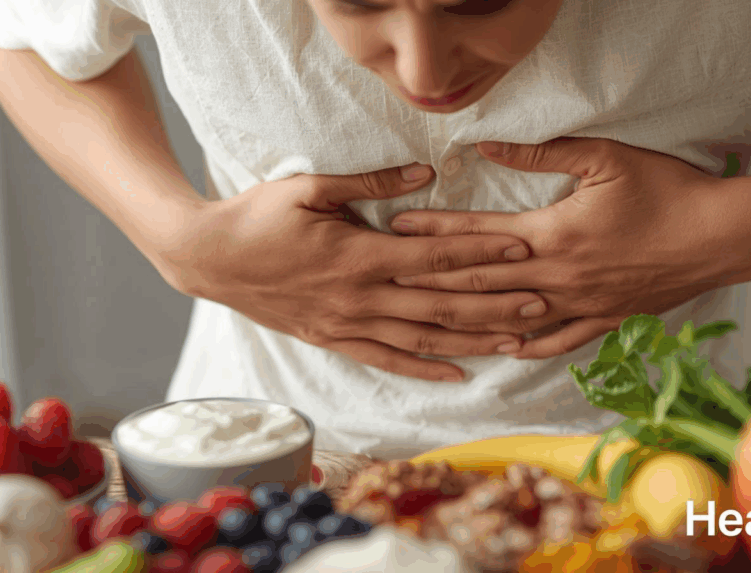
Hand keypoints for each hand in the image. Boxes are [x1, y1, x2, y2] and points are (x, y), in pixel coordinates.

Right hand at [160, 163, 548, 381]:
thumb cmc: (257, 216)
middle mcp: (360, 298)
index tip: (524, 250)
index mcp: (358, 256)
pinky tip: (457, 374)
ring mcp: (348, 325)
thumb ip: (373, 180)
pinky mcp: (334, 340)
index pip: (435, 257)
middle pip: (442, 305)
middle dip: (496, 305)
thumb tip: (427, 172)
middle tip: (542, 303)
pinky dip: (425, 369)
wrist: (208, 258)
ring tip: (518, 343)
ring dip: (474, 342)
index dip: (483, 254)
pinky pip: (387, 360)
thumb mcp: (311, 186)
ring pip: (424, 340)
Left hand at [387, 138, 750, 358]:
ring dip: (467, 322)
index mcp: (553, 236)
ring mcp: (581, 305)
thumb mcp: (605, 158)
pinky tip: (504, 351)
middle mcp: (558, 279)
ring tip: (429, 324)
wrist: (723, 235)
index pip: (478, 237)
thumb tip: (487, 146)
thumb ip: (542, 154)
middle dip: (431, 281)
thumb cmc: (668, 190)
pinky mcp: (606, 321)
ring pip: (511, 322)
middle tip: (391, 280)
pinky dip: (526, 347)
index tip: (397, 229)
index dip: (434, 232)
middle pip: (481, 285)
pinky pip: (557, 341)